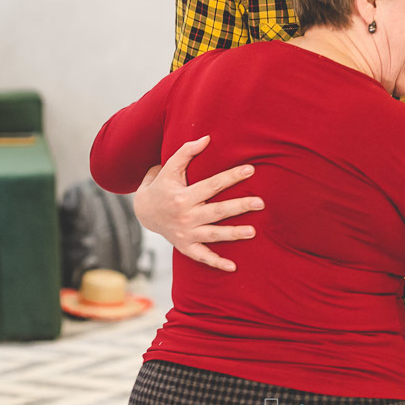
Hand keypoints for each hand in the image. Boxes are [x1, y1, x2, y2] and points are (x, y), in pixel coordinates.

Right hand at [132, 135, 263, 271]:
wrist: (143, 212)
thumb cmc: (161, 185)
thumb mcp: (169, 168)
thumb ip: (186, 152)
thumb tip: (207, 138)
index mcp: (183, 196)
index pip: (212, 185)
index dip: (231, 177)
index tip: (250, 170)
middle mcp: (186, 216)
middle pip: (217, 211)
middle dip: (240, 207)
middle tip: (261, 202)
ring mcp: (186, 233)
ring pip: (214, 234)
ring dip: (233, 234)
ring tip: (253, 232)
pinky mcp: (186, 246)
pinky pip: (202, 257)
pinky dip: (216, 263)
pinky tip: (233, 266)